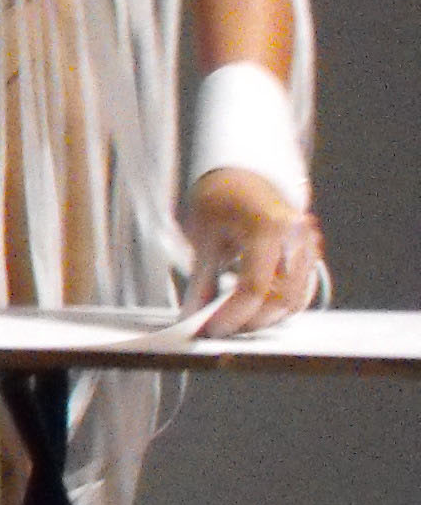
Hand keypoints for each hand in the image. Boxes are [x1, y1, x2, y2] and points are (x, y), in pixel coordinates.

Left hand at [185, 168, 321, 335]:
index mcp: (268, 227)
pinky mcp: (311, 253)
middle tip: (221, 328)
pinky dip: (279, 305)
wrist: (243, 175)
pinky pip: (301, 290)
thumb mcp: (203, 236)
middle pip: (281, 298)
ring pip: (295, 299)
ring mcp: (309, 244)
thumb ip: (202, 280)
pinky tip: (254, 310)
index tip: (212, 329)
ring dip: (266, 317)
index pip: (254, 286)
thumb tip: (193, 316)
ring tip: (234, 321)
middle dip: (250, 321)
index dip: (233, 314)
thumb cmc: (221, 197)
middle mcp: (296, 236)